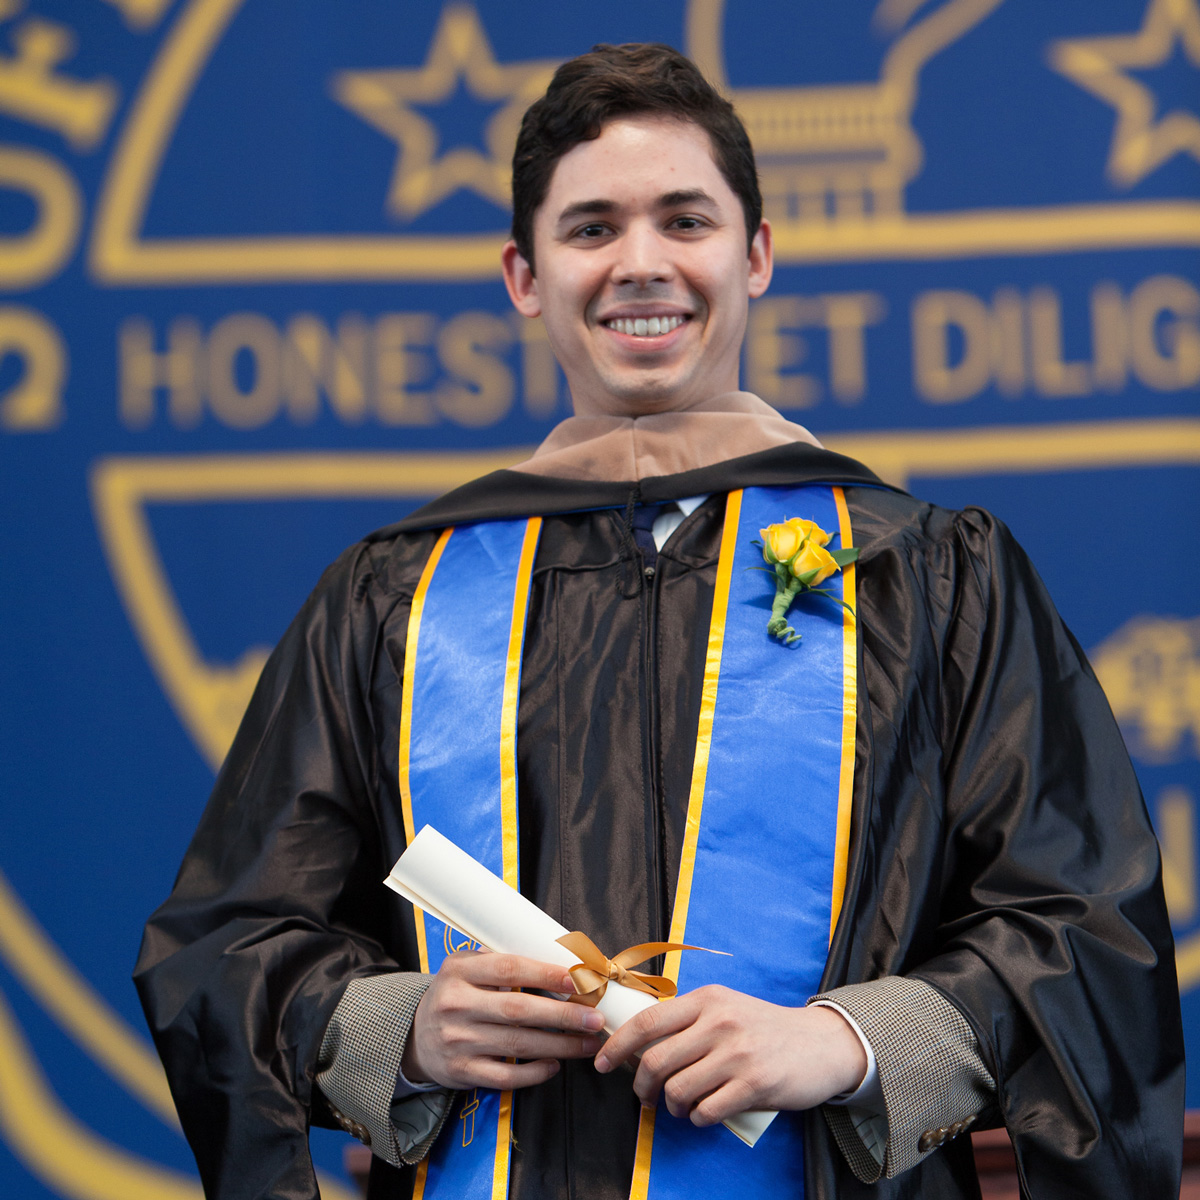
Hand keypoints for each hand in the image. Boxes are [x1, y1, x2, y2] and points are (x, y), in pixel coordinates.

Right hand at [402, 951, 605, 1090]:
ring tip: (587, 1042)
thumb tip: (557, 961)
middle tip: (595, 1018)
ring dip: (559, 1045)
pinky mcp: (461, 1071)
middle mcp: (456, 1005)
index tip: (577, 980)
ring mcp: (458, 1041)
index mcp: (458, 971)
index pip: (508, 968)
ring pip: (517, 1045)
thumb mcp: (465, 968)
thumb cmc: (455, 995)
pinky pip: (505, 1076)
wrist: (415, 1036)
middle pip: (518, 1010)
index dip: (545, 973)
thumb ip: (500, 962)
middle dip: (562, 1015)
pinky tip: (555, 1065)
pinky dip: (534, 1072)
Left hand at [594, 986, 866, 1126]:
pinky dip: (698, 1119)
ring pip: (679, 1090)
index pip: (648, 1021)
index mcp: (707, 999)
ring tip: (681, 1106)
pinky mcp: (755, 1084)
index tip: (601, 1062)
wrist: (820, 1043)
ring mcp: (737, 1053)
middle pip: (657, 1061)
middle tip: (645, 1097)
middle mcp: (719, 1022)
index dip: (617, 1045)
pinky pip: (706, 1111)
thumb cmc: (763, 1028)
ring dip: (673, 1106)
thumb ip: (688, 1019)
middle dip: (642, 1086)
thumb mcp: (725, 1007)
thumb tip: (639, 1042)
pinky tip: (704, 1114)